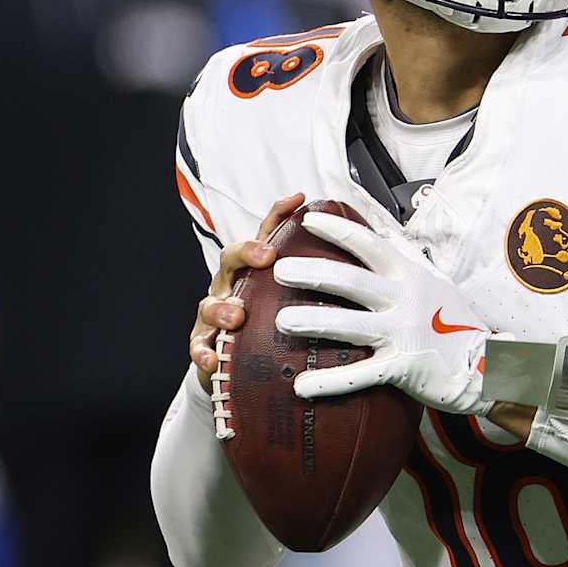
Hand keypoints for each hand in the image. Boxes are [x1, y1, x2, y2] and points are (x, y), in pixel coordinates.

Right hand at [189, 192, 305, 381]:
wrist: (238, 366)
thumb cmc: (269, 325)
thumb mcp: (294, 301)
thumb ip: (319, 283)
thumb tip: (367, 264)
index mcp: (255, 271)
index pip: (266, 235)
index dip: (279, 214)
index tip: (298, 200)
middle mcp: (232, 285)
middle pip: (231, 258)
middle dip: (247, 252)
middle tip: (266, 256)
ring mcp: (215, 312)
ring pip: (210, 302)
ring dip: (222, 307)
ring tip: (236, 317)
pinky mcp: (205, 342)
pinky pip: (199, 345)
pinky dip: (204, 351)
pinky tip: (213, 359)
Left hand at [272, 212, 493, 415]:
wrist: (486, 363)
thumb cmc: (454, 321)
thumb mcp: (434, 281)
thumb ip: (406, 258)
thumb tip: (384, 232)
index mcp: (409, 274)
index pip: (369, 244)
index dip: (338, 230)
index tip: (307, 220)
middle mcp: (404, 299)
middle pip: (351, 281)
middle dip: (312, 273)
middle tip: (279, 270)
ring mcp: (402, 332)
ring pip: (349, 324)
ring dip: (313, 322)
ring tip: (281, 321)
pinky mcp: (402, 366)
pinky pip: (359, 375)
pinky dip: (330, 381)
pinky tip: (301, 386)